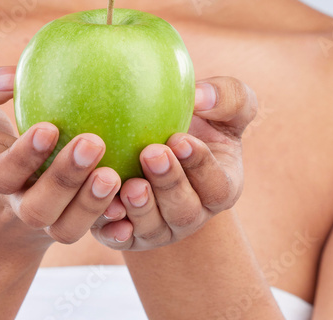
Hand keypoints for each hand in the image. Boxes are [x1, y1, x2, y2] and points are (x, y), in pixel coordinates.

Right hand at [0, 66, 123, 251]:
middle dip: (66, 179)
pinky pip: (94, 232)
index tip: (48, 127)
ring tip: (115, 173)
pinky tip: (136, 195)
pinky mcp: (72, 223)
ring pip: (67, 227)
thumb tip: (9, 74)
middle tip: (94, 142)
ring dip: (92, 204)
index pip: (2, 173)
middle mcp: (17, 204)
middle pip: (39, 207)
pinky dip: (115, 220)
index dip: (25, 156)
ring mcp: (47, 219)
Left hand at [90, 75, 257, 251]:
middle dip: (168, 183)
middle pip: (183, 211)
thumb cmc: (198, 120)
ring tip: (129, 184)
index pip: (216, 185)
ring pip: (153, 228)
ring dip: (141, 208)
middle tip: (151, 153)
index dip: (200, 165)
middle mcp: (191, 214)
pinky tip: (106, 211)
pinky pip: (120, 237)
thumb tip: (200, 95)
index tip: (180, 139)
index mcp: (219, 187)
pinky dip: (113, 228)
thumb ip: (226, 97)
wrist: (156, 140)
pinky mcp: (128, 233)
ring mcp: (160, 227)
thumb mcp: (222, 106)